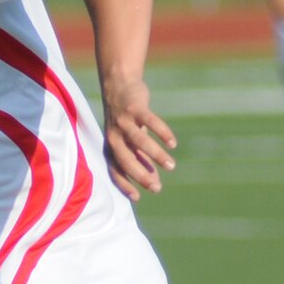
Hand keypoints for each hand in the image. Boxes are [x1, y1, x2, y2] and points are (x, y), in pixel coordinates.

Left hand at [101, 79, 176, 198]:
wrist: (119, 86)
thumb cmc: (126, 120)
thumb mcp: (129, 141)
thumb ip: (139, 160)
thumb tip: (153, 182)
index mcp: (110, 148)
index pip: (115, 171)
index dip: (124, 185)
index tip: (137, 198)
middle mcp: (114, 137)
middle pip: (126, 160)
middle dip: (141, 176)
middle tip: (157, 188)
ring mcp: (123, 122)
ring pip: (140, 142)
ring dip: (156, 156)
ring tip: (171, 166)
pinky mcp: (134, 108)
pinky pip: (150, 121)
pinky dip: (162, 132)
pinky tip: (172, 143)